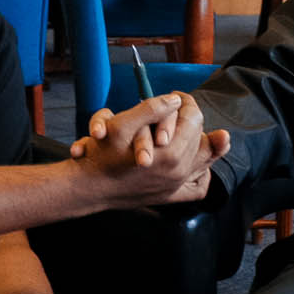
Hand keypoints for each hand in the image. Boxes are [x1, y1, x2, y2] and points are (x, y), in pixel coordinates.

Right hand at [67, 91, 229, 203]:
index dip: (186, 102)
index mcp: (171, 154)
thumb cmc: (101, 156)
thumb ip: (152, 108)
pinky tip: (197, 164)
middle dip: (190, 119)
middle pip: (200, 135)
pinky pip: (198, 187)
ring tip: (194, 130)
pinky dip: (202, 174)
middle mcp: (179, 172)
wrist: (89, 188)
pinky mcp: (170, 197)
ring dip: (201, 141)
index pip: (194, 118)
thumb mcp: (120, 125)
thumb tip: (176, 100)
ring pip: (204, 159)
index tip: (176, 96)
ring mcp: (176, 187)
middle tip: (178, 110)